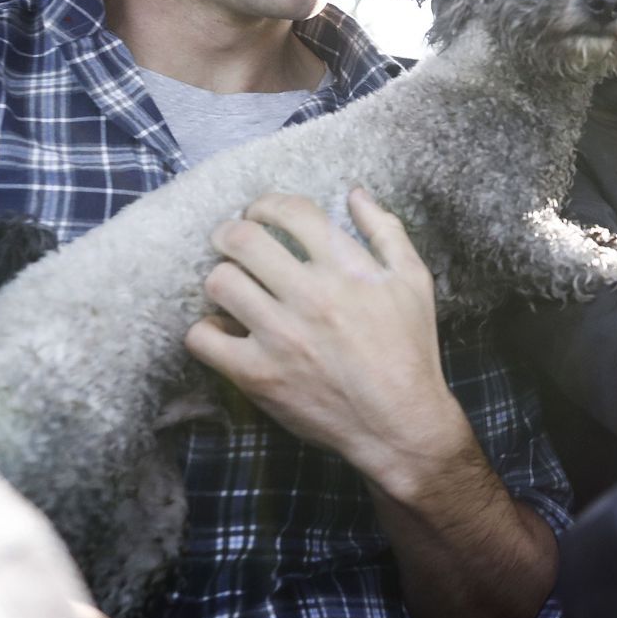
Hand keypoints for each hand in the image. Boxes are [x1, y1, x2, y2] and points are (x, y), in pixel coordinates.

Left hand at [184, 189, 472, 492]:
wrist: (398, 423)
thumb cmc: (410, 350)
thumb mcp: (413, 281)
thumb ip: (386, 231)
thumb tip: (356, 194)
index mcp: (346, 268)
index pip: (291, 212)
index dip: (268, 204)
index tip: (261, 213)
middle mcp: (311, 296)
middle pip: (243, 239)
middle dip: (230, 232)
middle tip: (231, 242)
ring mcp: (280, 336)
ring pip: (219, 283)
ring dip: (222, 279)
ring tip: (232, 287)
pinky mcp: (257, 375)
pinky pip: (202, 338)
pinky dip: (206, 330)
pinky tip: (225, 330)